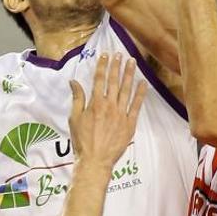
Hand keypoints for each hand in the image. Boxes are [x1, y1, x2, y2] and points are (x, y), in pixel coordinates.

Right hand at [68, 53, 147, 170]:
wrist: (95, 161)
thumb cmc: (82, 141)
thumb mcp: (74, 118)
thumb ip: (77, 98)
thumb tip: (73, 81)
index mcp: (95, 103)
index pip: (99, 79)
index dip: (103, 66)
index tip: (106, 55)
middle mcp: (109, 105)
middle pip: (114, 81)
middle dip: (117, 66)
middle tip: (120, 54)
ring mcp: (121, 114)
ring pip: (126, 90)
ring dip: (129, 75)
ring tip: (132, 62)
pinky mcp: (130, 124)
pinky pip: (136, 106)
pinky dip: (140, 93)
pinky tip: (143, 83)